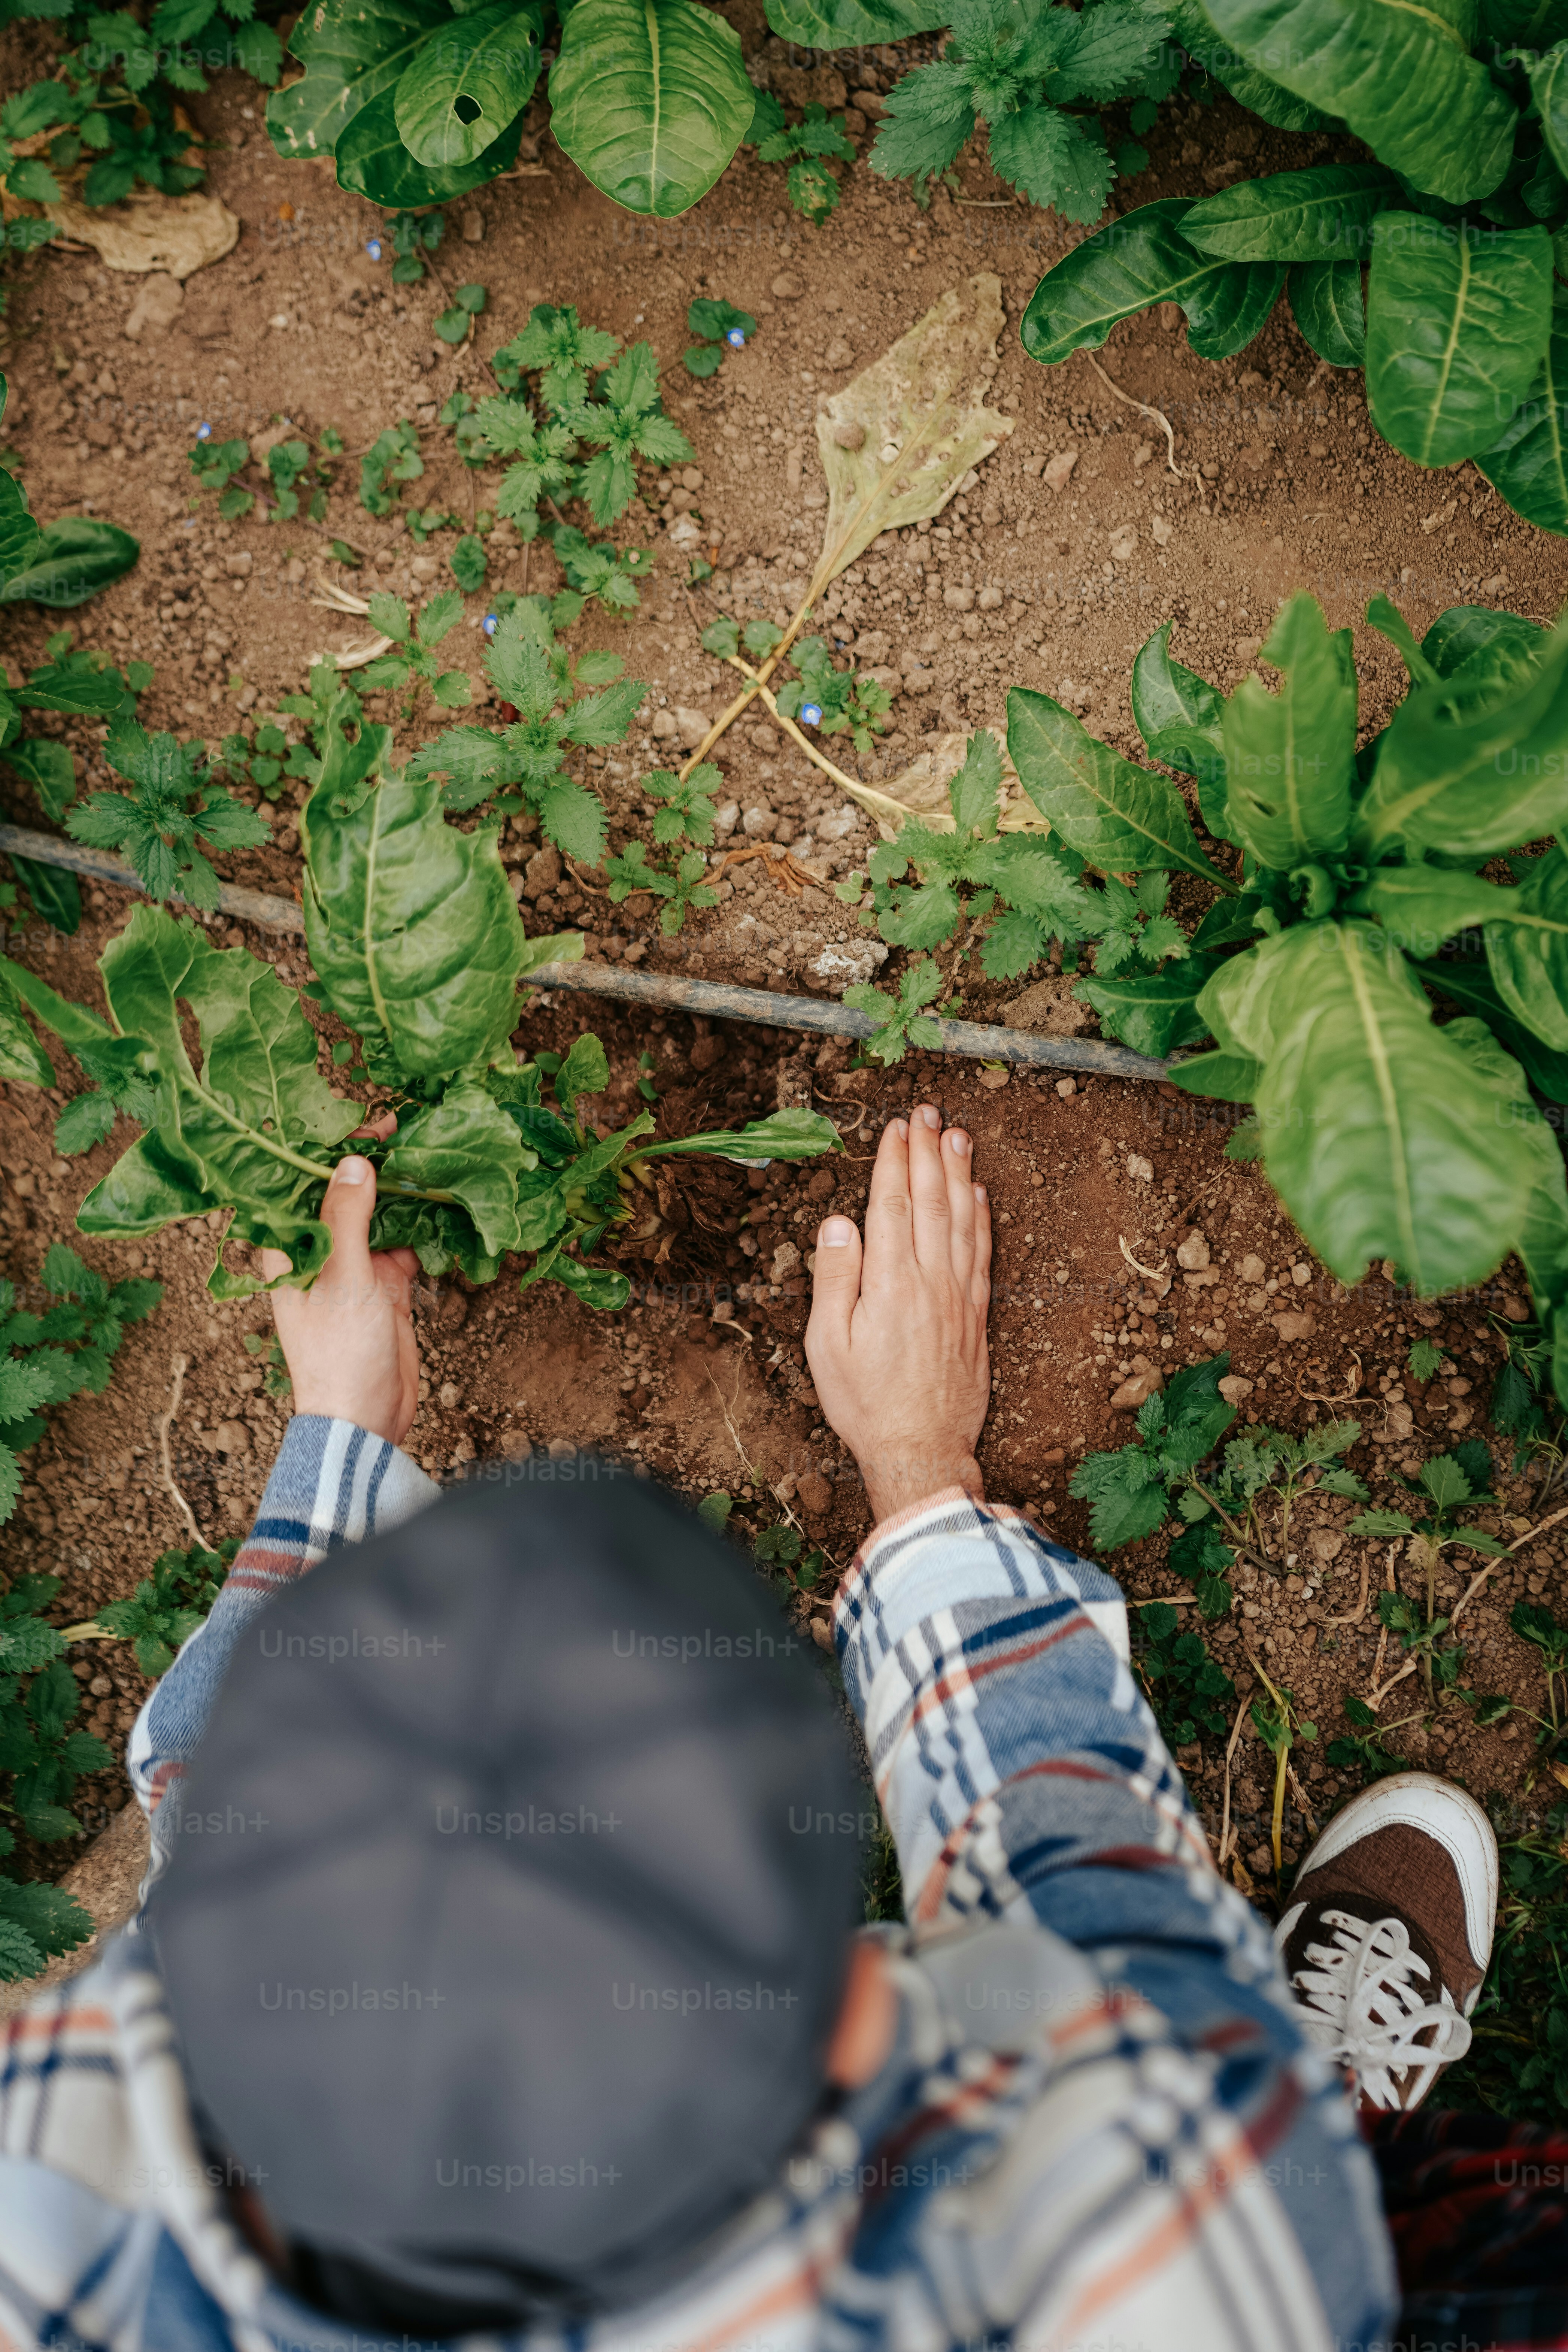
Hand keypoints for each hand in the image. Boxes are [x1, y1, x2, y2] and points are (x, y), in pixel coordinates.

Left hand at [259, 1140, 420, 1448]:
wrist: (364, 1419)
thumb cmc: (339, 1353)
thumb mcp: (344, 1277)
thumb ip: (348, 1217)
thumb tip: (355, 1162)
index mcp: (291, 1247)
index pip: (306, 1182)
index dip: (334, 1147)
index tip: (371, 1122)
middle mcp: (320, 1251)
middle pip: (345, 1193)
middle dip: (376, 1163)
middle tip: (411, 1128)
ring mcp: (354, 1268)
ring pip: (380, 1215)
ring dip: (405, 1190)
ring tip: (435, 1155)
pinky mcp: (385, 1286)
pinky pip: (405, 1243)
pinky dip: (425, 1225)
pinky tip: (448, 1202)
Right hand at [805, 1104, 990, 1526]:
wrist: (921, 1450)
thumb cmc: (865, 1403)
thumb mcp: (827, 1345)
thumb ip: (835, 1278)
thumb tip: (839, 1222)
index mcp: (890, 1284)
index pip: (892, 1205)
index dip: (894, 1162)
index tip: (896, 1127)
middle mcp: (931, 1282)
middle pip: (931, 1202)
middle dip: (928, 1152)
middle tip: (927, 1112)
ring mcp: (959, 1297)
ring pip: (962, 1220)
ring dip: (958, 1174)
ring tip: (957, 1135)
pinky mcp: (976, 1316)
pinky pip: (982, 1255)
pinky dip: (982, 1219)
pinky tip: (979, 1194)